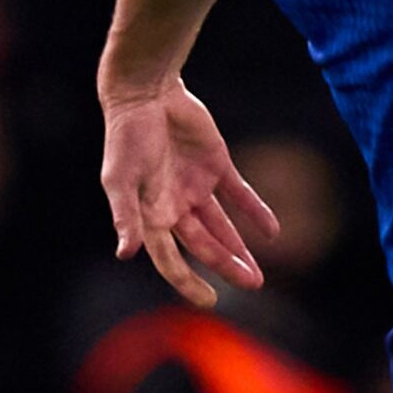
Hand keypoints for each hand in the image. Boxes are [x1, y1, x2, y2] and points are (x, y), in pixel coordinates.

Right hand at [100, 78, 280, 304]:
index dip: (187, 281)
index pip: (171, 259)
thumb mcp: (120, 179)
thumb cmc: (126, 137)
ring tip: (259, 274)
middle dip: (226, 267)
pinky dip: (255, 212)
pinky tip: (271, 231)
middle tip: (254, 285)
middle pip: (205, 246)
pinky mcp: (216, 166)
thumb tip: (125, 254)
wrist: (146, 92)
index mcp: (150, 215)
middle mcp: (174, 206)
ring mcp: (196, 186)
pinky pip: (239, 195)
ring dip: (240, 249)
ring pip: (223, 227)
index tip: (210, 300)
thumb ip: (126, 216)